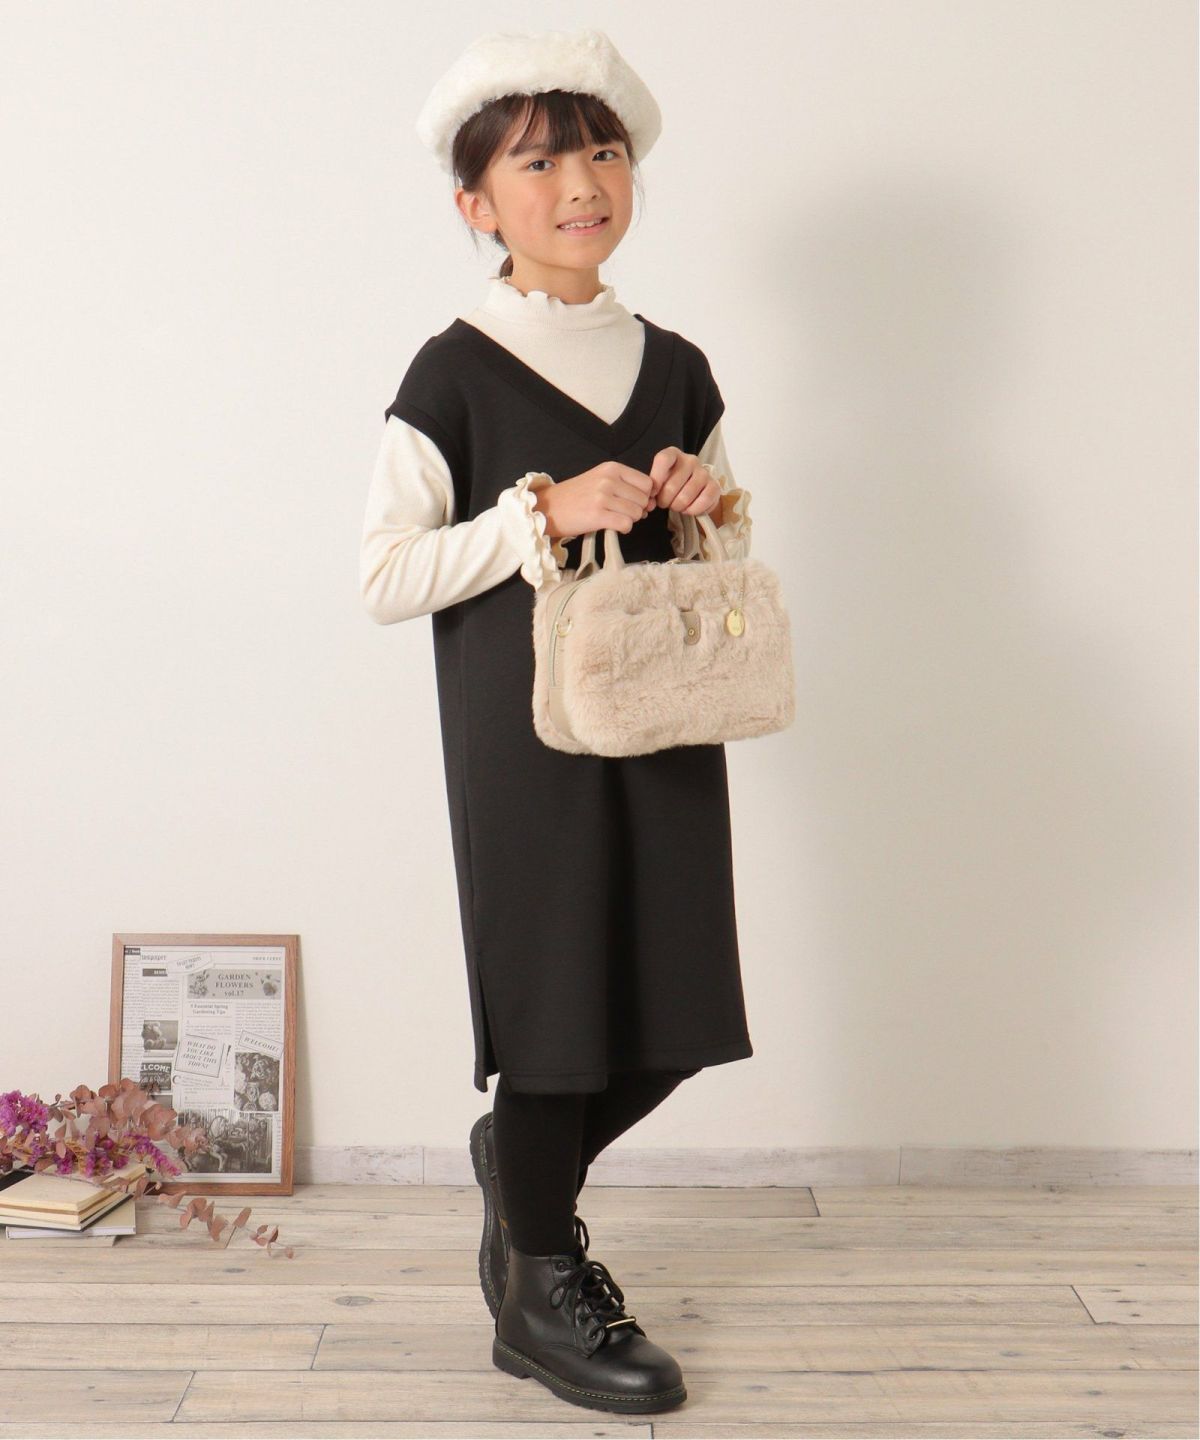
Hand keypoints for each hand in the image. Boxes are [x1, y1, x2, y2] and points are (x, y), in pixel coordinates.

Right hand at [538, 461, 656, 537]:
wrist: (547, 507)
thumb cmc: (575, 496)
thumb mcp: (600, 479)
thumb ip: (625, 485)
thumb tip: (651, 503)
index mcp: (612, 468)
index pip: (647, 483)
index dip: (645, 496)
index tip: (633, 503)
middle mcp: (609, 480)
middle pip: (644, 499)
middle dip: (638, 510)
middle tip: (621, 513)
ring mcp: (603, 497)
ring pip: (636, 513)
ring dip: (629, 520)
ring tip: (614, 518)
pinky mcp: (597, 515)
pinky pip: (626, 524)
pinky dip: (623, 529)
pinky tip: (612, 526)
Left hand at [648, 447, 722, 522]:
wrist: (693, 490)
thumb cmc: (671, 483)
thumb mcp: (659, 480)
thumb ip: (652, 487)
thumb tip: (649, 502)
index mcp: (673, 453)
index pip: (663, 460)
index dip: (656, 479)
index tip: (652, 493)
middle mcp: (690, 460)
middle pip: (672, 486)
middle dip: (664, 501)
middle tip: (665, 503)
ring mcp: (704, 473)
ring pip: (685, 497)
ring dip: (677, 507)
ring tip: (676, 505)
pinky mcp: (715, 486)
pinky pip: (702, 502)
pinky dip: (692, 511)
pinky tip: (688, 509)